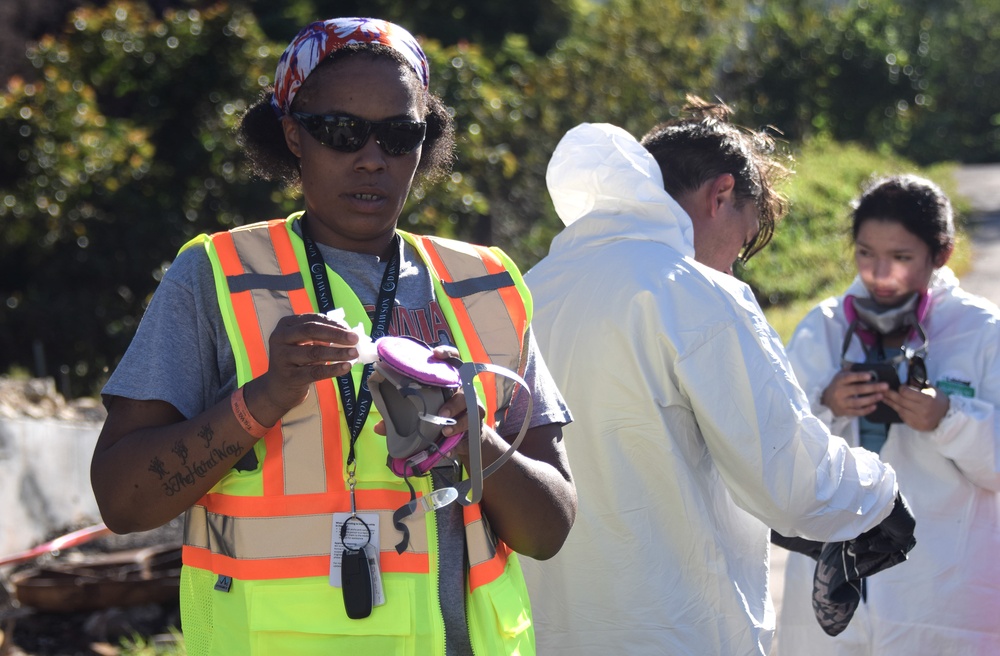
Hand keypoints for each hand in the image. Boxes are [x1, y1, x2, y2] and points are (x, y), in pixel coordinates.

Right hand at [245, 313, 360, 424]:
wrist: (278, 387)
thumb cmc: (297, 360)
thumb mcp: (305, 343)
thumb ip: (322, 336)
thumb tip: (350, 334)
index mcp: (286, 325)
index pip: (313, 319)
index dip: (334, 324)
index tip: (351, 330)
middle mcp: (280, 337)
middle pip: (312, 331)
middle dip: (336, 334)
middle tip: (355, 339)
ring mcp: (282, 357)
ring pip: (314, 352)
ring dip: (337, 352)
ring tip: (354, 353)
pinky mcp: (289, 376)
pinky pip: (315, 371)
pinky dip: (332, 369)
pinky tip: (345, 367)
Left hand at [369, 345, 485, 444]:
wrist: (464, 439)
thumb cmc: (439, 419)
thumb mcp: (420, 416)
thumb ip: (400, 418)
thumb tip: (379, 427)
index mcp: (448, 380)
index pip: (452, 359)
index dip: (446, 353)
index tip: (436, 353)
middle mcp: (462, 388)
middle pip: (463, 384)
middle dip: (453, 400)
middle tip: (441, 414)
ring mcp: (472, 403)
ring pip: (470, 406)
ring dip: (457, 418)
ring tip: (444, 428)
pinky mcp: (476, 421)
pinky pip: (471, 424)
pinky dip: (459, 433)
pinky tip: (449, 440)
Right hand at [821, 369, 889, 416]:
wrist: (825, 401)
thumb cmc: (837, 386)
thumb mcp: (839, 376)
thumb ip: (848, 370)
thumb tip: (859, 364)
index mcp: (839, 381)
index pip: (849, 378)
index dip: (859, 377)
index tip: (870, 376)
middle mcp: (839, 392)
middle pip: (857, 390)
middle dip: (872, 388)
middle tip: (885, 386)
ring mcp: (842, 403)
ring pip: (857, 402)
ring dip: (871, 399)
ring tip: (881, 395)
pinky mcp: (844, 412)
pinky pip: (856, 412)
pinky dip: (866, 410)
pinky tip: (874, 406)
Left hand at [882, 384, 949, 431]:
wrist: (947, 418)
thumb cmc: (939, 401)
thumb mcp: (932, 390)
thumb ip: (919, 385)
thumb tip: (905, 380)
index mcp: (927, 400)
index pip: (906, 393)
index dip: (901, 388)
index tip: (900, 386)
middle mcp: (922, 410)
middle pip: (900, 401)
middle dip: (889, 394)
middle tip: (881, 389)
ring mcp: (918, 419)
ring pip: (899, 409)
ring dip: (890, 402)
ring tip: (883, 397)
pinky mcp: (915, 425)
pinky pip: (902, 416)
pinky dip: (897, 409)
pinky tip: (893, 405)